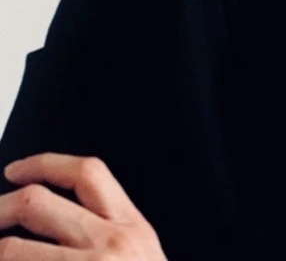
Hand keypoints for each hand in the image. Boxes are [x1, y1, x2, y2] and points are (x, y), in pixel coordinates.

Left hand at [0, 153, 167, 259]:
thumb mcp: (142, 254)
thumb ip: (109, 231)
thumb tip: (57, 216)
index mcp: (131, 226)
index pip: (86, 173)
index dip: (43, 163)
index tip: (15, 170)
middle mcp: (110, 243)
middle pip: (36, 202)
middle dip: (0, 207)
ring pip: (11, 249)